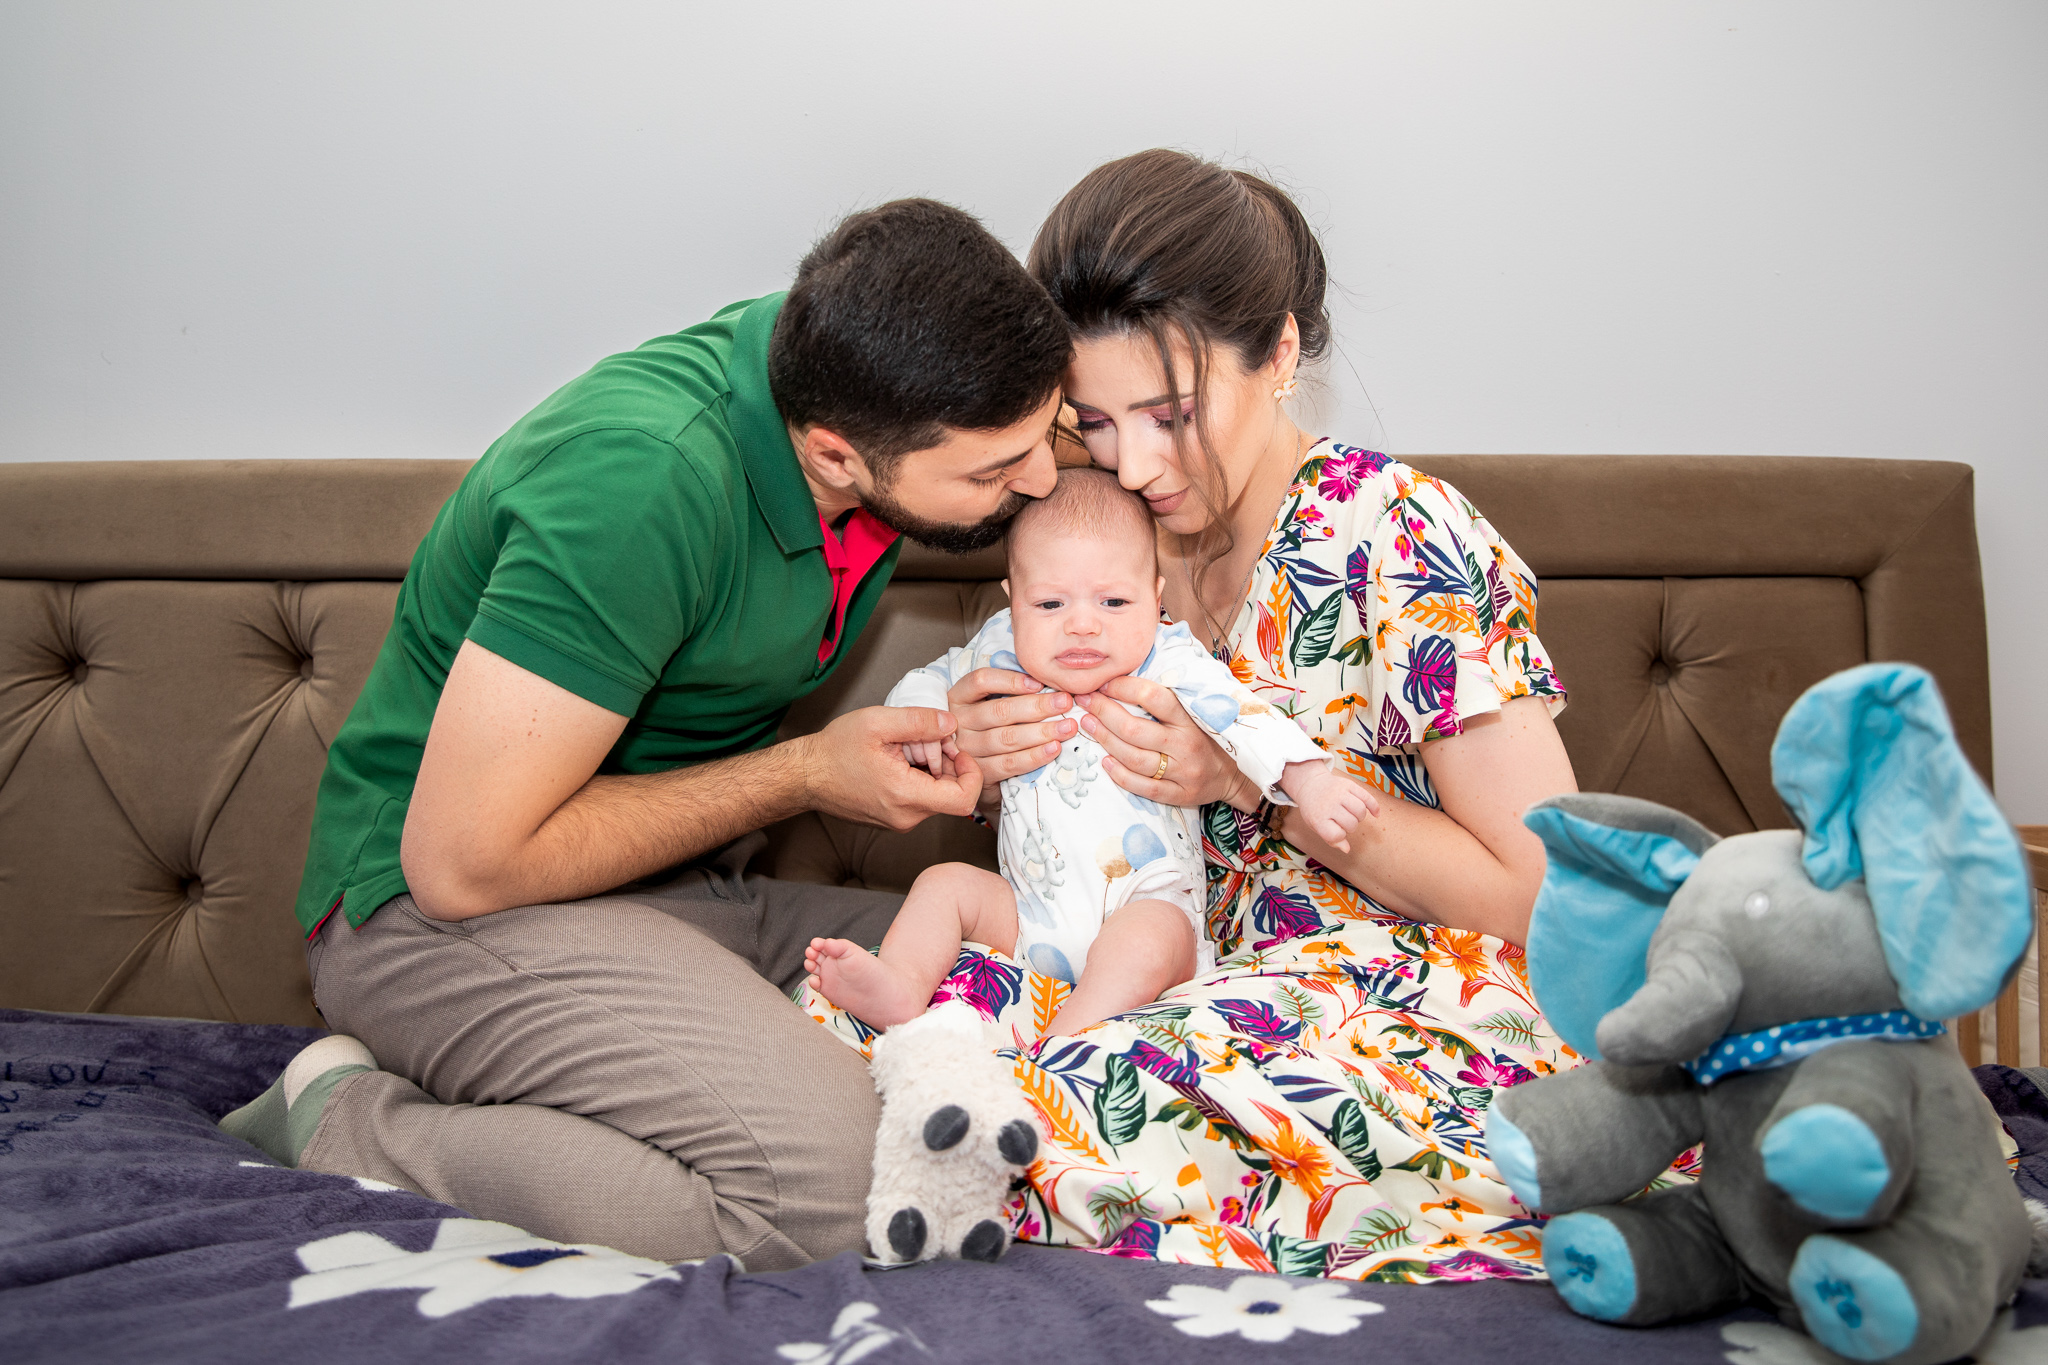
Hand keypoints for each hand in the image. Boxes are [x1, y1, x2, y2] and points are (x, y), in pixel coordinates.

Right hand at [801, 706, 982, 830]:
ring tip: (908, 748)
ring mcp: (899, 821)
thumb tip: (951, 724)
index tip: (958, 751)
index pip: (964, 800)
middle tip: (928, 740)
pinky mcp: (893, 818)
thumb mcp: (877, 723)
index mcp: (905, 796)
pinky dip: (920, 778)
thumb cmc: (834, 751)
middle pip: (952, 795)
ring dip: (933, 770)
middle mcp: (906, 817)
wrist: (805, 776)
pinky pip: (920, 800)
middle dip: (949, 765)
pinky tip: (900, 759)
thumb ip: (919, 721)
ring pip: (936, 797)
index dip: (972, 773)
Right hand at [947, 668, 1075, 783]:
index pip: (981, 681)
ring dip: (1041, 732)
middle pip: (1000, 711)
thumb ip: (1012, 689)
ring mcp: (967, 749)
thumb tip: (1048, 680)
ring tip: (1067, 727)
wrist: (975, 765)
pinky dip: (1034, 756)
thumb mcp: (991, 700)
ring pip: (1007, 738)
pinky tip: (1054, 748)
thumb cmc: (991, 724)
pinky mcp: (980, 773)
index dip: (1011, 680)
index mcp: (960, 696)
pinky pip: (1009, 764)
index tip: (1039, 683)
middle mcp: (959, 722)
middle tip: (1065, 702)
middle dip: (1038, 706)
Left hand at [1079, 675, 1246, 808]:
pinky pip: (1144, 787)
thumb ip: (1167, 700)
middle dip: (1104, 713)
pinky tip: (1105, 762)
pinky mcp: (1179, 795)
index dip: (1124, 688)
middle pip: (1135, 729)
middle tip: (1084, 702)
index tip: (1104, 683)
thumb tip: (1126, 676)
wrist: (1234, 775)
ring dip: (1106, 741)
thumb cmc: (1206, 738)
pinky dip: (1120, 775)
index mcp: (1190, 719)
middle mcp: (1185, 744)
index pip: (1153, 697)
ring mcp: (1183, 772)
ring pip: (1135, 758)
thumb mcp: (1195, 713)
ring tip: (1088, 726)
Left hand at [1279, 761, 1379, 853]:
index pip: (1336, 835)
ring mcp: (1339, 793)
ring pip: (1360, 810)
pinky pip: (1367, 797)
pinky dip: (1374, 807)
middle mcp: (1329, 805)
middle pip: (1351, 823)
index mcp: (1318, 818)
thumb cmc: (1314, 809)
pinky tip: (1375, 814)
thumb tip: (1347, 849)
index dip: (1339, 836)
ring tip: (1352, 815)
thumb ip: (1331, 839)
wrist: (1309, 784)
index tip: (1335, 830)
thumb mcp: (1316, 826)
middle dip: (1350, 827)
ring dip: (1360, 817)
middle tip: (1343, 822)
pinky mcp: (1348, 784)